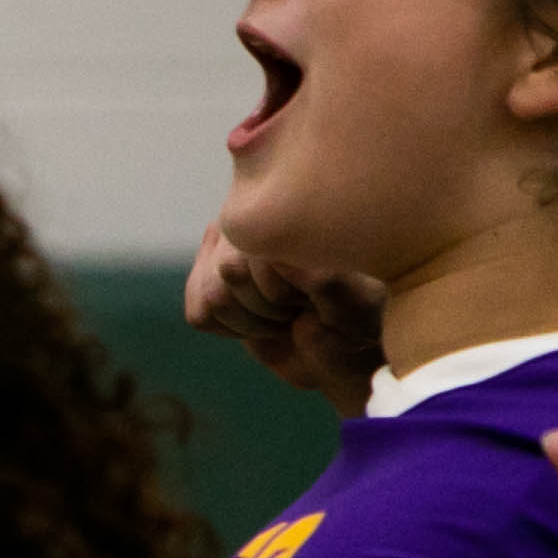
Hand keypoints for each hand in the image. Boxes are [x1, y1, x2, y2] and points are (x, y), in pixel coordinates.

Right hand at [185, 221, 384, 416]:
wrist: (340, 345)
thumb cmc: (358, 321)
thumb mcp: (357, 305)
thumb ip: (325, 280)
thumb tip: (276, 261)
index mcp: (302, 212)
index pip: (261, 252)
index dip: (281, 291)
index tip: (313, 300)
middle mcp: (260, 218)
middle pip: (230, 271)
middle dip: (265, 307)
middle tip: (297, 309)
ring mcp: (229, 246)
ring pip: (212, 296)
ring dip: (249, 322)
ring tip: (282, 316)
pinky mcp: (209, 276)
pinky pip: (199, 314)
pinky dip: (230, 330)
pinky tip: (259, 323)